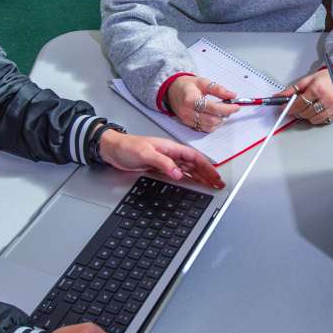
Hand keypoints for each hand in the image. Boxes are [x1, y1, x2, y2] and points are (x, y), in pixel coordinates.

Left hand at [99, 129, 224, 188]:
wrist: (113, 150)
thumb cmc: (127, 147)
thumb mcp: (146, 154)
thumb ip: (163, 163)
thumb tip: (179, 173)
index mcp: (171, 148)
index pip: (194, 157)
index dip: (206, 167)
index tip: (215, 176)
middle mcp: (171, 154)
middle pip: (194, 164)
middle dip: (208, 173)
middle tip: (218, 184)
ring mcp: (166, 161)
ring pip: (189, 169)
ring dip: (200, 177)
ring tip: (211, 185)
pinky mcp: (160, 168)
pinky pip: (179, 173)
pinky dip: (189, 178)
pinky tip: (194, 183)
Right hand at [165, 75, 241, 133]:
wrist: (171, 90)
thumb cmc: (186, 85)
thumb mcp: (202, 82)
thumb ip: (218, 89)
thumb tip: (232, 95)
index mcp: (191, 100)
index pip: (213, 108)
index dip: (227, 109)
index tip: (236, 106)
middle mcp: (188, 112)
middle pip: (212, 120)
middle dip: (224, 116)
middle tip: (230, 108)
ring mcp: (187, 119)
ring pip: (208, 127)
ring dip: (219, 121)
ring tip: (222, 112)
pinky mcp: (187, 124)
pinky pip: (203, 129)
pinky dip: (212, 125)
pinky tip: (214, 117)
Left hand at [287, 68, 332, 125]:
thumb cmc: (325, 78)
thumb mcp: (308, 80)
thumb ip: (293, 89)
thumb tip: (280, 96)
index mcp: (318, 89)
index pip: (299, 104)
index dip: (290, 108)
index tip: (284, 109)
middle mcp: (326, 99)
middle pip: (305, 113)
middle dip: (298, 112)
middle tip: (296, 107)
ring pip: (313, 119)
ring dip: (307, 115)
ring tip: (309, 107)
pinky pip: (322, 121)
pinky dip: (316, 118)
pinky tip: (317, 110)